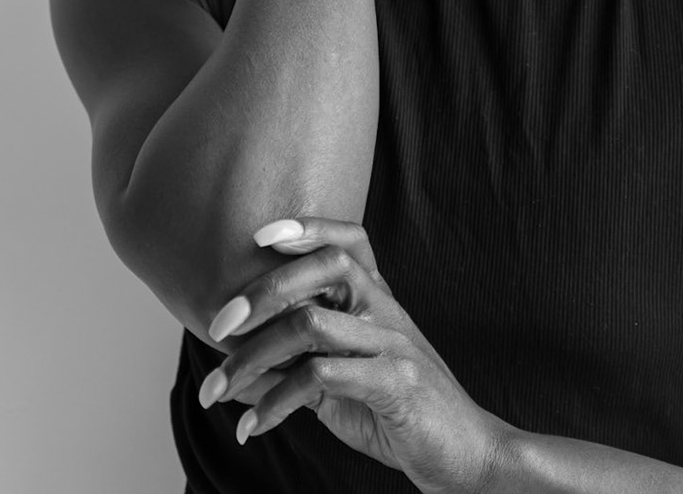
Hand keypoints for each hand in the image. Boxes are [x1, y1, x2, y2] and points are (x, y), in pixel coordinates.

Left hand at [199, 217, 508, 493]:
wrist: (465, 455)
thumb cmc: (400, 415)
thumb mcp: (338, 391)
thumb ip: (292, 375)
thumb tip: (235, 378)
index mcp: (377, 303)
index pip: (350, 242)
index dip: (308, 227)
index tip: (259, 235)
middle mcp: (386, 312)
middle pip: (326, 267)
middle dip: (261, 291)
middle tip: (216, 327)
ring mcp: (393, 344)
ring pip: (309, 325)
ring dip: (250, 359)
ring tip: (216, 390)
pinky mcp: (395, 382)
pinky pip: (320, 378)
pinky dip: (274, 403)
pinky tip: (253, 427)